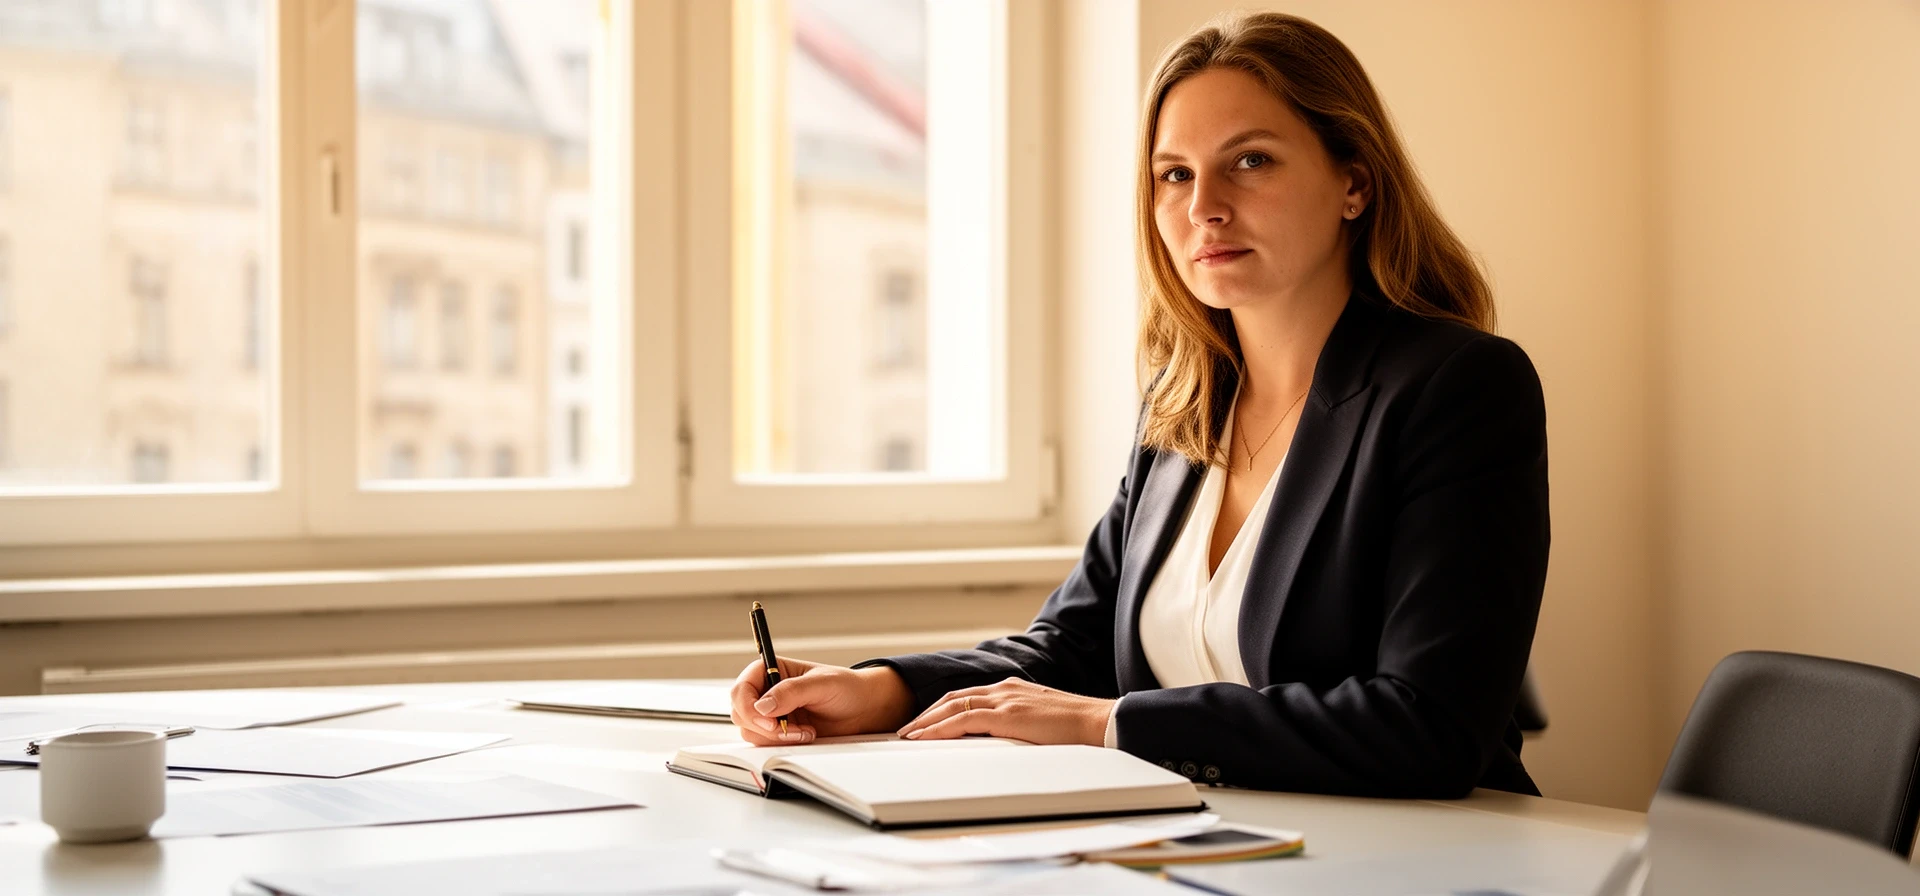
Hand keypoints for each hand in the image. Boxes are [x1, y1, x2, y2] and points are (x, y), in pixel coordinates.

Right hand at [728, 656, 913, 745]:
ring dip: (776, 737)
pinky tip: (805, 736)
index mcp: (771, 670)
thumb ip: (792, 692)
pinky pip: (765, 744)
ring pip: (750, 732)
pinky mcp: (779, 733)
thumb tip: (763, 706)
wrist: (863, 710)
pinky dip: (782, 744)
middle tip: (788, 730)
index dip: (749, 707)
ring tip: (805, 731)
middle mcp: (767, 692)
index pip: (742, 688)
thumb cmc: (846, 688)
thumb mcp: (822, 684)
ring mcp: (771, 714)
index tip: (769, 721)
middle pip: (741, 712)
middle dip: (763, 726)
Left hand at [898, 677, 1113, 745]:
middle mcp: (1004, 689)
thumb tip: (1007, 740)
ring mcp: (1005, 700)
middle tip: (906, 729)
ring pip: (953, 706)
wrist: (1099, 722)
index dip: (943, 709)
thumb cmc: (1077, 728)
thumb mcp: (1042, 721)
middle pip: (953, 697)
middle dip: (926, 713)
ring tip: (908, 735)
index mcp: (1012, 689)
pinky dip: (940, 728)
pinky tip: (926, 738)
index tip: (925, 722)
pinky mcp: (1007, 715)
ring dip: (926, 721)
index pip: (968, 696)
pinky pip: (964, 720)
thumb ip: (1022, 723)